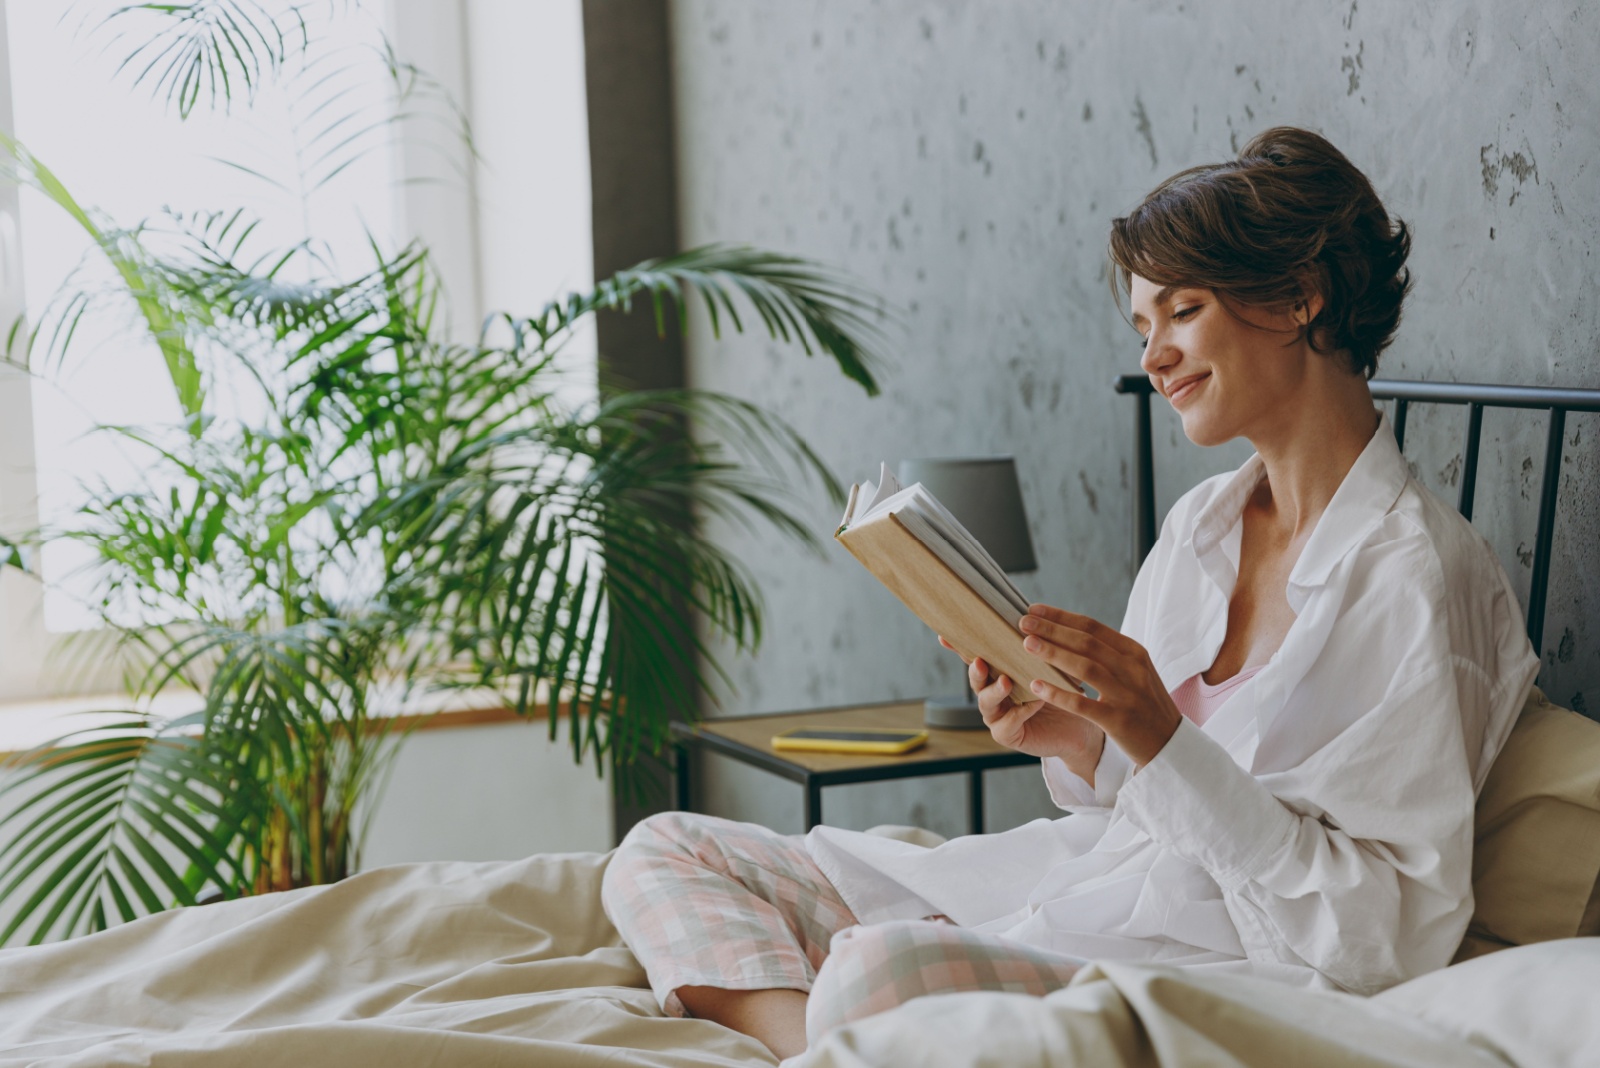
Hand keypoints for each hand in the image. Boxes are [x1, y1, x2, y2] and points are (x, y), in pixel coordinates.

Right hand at [937, 636, 1104, 779]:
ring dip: (995, 690)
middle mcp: (992, 692)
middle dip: (975, 669)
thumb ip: (1038, 647)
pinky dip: (1019, 713)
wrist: (1082, 726)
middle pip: (976, 678)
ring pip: (986, 702)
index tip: (945, 636)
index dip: (959, 647)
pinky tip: (1035, 703)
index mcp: (998, 671)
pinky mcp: (1007, 734)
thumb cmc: (1064, 691)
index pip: (976, 656)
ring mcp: (997, 715)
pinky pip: (1006, 724)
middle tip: (981, 661)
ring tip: (1007, 682)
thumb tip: (1030, 618)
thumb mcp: (1053, 664)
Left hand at [1016, 604, 1182, 766]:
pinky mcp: (1119, 720)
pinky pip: (1082, 704)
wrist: (1171, 744)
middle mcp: (1132, 669)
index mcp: (1134, 653)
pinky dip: (1058, 693)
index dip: (1061, 617)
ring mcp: (1127, 694)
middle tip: (1023, 622)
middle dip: (1052, 629)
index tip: (1035, 610)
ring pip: (1084, 667)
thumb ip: (1108, 654)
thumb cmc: (1145, 705)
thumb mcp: (1135, 672)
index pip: (1092, 627)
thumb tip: (1069, 634)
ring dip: (1053, 653)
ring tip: (1026, 645)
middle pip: (1086, 642)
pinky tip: (1036, 685)